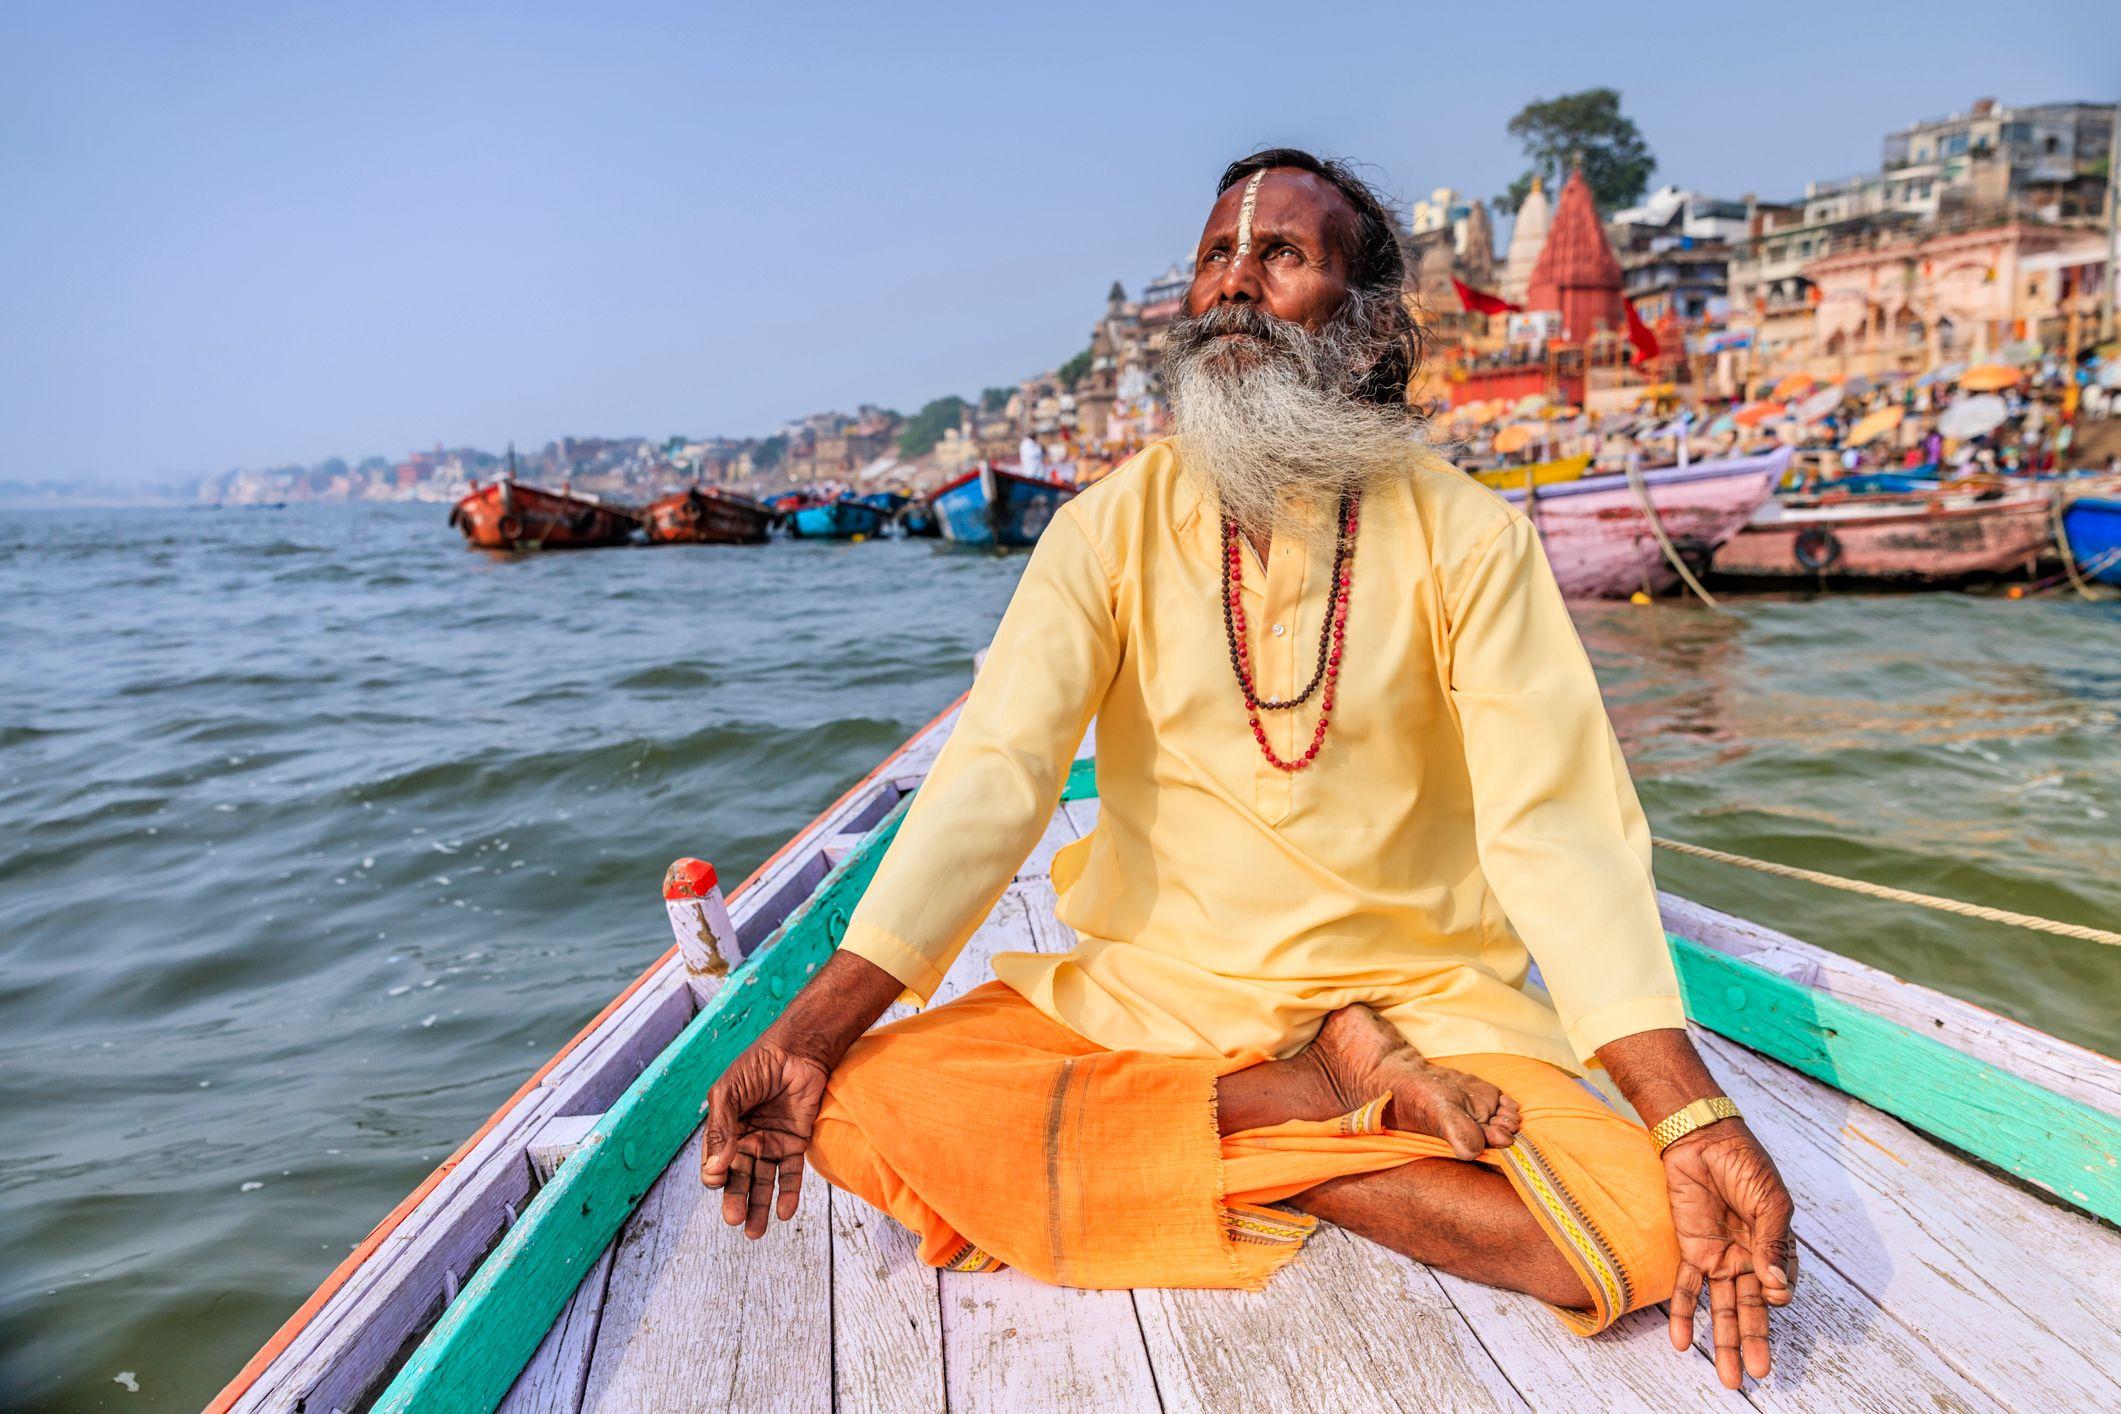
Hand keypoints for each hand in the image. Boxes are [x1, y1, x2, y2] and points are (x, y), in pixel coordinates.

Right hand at [700, 1037, 830, 1236]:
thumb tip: (714, 1170)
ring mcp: (772, 1143)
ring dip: (760, 1206)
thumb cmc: (758, 1065)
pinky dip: (788, 1194)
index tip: (716, 1182)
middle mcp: (747, 1140)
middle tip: (736, 1221)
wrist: (799, 1049)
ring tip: (755, 1232)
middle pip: (739, 1178)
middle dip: (736, 1201)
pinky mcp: (796, 1143)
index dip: (715, 1175)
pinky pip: (791, 1174)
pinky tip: (784, 1212)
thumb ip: (721, 1129)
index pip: (716, 1162)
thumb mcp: (729, 1092)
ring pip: (763, 1182)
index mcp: (726, 1129)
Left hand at [1662, 1119, 1797, 1388]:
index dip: (1778, 1294)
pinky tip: (1682, 1344)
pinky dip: (1683, 1314)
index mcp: (1774, 1246)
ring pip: (1721, 1308)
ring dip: (1723, 1341)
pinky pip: (1685, 1288)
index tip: (1774, 1293)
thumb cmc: (1744, 1163)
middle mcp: (1748, 1258)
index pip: (1780, 1286)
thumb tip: (1776, 1287)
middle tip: (1759, 1375)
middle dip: (1754, 1342)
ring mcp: (1719, 1256)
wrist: (1701, 1138)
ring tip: (1730, 1377)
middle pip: (1752, 1309)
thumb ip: (1771, 1244)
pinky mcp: (1691, 1250)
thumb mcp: (1769, 1201)